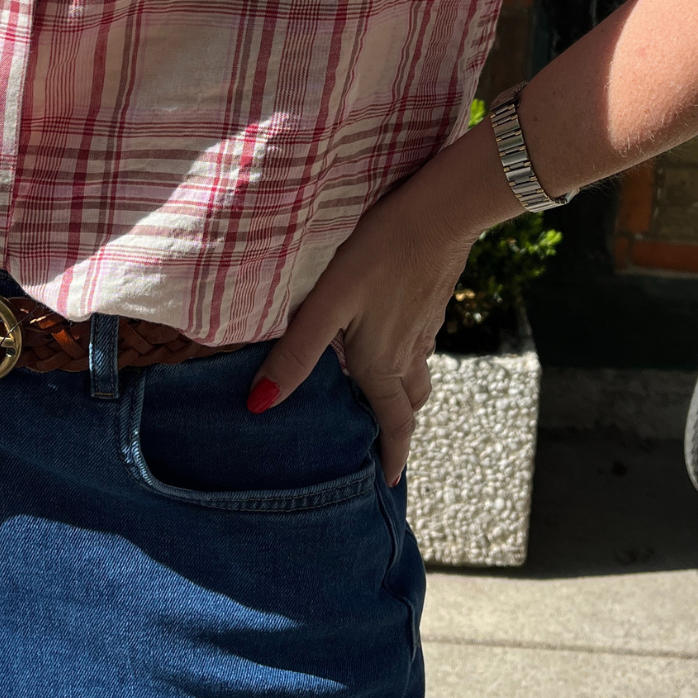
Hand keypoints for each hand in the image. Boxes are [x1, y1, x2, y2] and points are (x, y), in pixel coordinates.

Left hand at [247, 183, 478, 485]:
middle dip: (396, 428)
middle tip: (379, 441)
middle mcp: (408, 354)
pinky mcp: (431, 301)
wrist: (439, 213)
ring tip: (379, 394)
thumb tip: (259, 405)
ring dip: (402, 393)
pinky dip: (407, 356)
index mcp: (382, 365)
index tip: (388, 485)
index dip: (392, 458)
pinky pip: (420, 343)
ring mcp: (425, 327)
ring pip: (416, 374)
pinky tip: (388, 335)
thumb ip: (295, 354)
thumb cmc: (377, 255)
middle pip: (408, 404)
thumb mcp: (328, 305)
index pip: (393, 425)